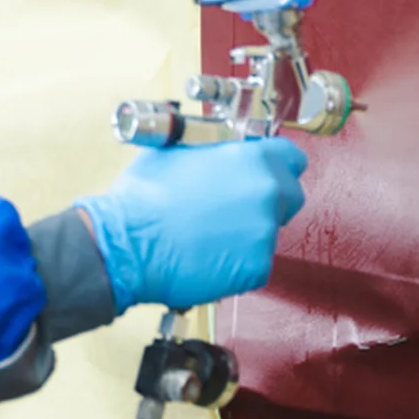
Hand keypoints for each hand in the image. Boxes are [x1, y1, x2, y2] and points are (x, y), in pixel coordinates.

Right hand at [75, 137, 307, 311]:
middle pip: (289, 197)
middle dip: (268, 201)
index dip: (278, 166)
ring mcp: (265, 234)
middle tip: (233, 210)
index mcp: (254, 159)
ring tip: (208, 236)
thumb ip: (214, 150)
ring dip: (247, 234)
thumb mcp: (178, 150)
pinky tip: (207, 257)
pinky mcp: (256, 268)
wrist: (127, 245)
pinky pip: (255, 264)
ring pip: (268, 233)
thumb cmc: (144, 197)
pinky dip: (236, 263)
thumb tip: (219, 150)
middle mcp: (268, 194)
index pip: (292, 158)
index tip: (268, 174)